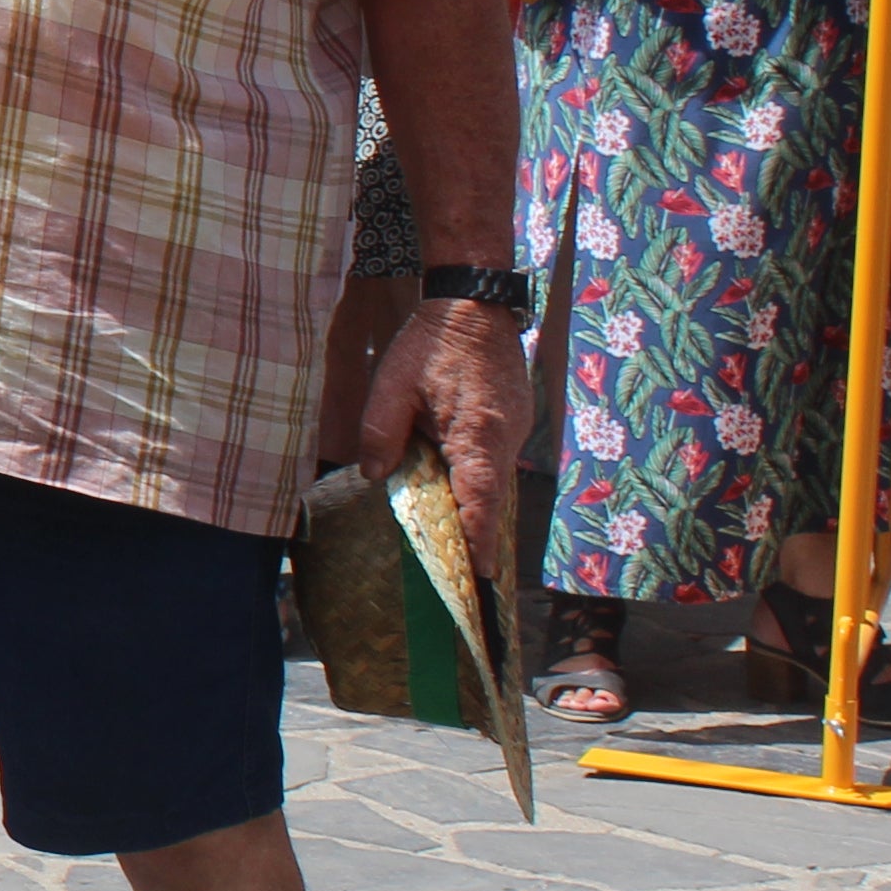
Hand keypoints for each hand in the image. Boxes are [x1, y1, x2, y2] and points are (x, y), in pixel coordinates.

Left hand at [355, 291, 532, 608]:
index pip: (480, 497)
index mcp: (477, 431)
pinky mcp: (512, 425)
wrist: (474, 306)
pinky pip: (497, 468)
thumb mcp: (392, 382)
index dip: (478, 537)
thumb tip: (375, 477)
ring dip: (479, 516)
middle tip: (468, 585)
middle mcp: (506, 438)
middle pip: (492, 500)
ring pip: (495, 486)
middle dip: (479, 540)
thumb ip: (381, 431)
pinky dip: (481, 490)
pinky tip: (462, 509)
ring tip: (465, 561)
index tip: (478, 574)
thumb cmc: (432, 342)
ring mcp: (515, 432)